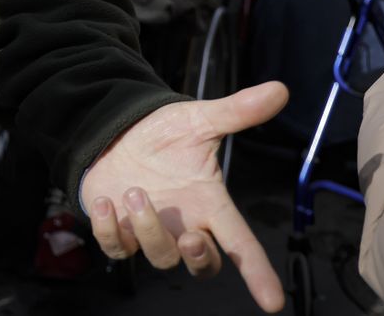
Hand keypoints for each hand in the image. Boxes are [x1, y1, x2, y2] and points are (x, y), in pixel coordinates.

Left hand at [83, 82, 287, 313]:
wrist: (116, 129)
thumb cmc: (162, 132)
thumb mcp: (198, 120)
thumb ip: (236, 112)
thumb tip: (279, 89)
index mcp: (208, 203)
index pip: (241, 244)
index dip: (258, 273)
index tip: (273, 302)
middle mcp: (184, 223)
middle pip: (202, 264)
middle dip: (199, 258)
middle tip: (188, 236)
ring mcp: (150, 230)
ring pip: (159, 256)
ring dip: (147, 229)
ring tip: (133, 191)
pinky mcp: (118, 230)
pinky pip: (117, 248)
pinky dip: (109, 231)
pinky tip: (104, 202)